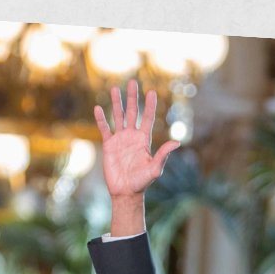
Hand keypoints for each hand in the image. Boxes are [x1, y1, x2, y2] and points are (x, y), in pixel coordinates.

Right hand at [93, 80, 178, 232]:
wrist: (125, 192)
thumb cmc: (142, 182)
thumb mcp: (155, 169)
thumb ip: (164, 154)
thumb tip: (176, 142)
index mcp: (144, 140)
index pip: (148, 118)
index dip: (150, 105)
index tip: (151, 91)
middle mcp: (132, 136)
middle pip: (133, 112)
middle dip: (133, 97)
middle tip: (132, 82)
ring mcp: (120, 139)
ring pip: (118, 116)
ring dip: (116, 103)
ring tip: (114, 89)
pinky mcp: (109, 145)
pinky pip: (104, 129)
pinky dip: (101, 119)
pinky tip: (98, 108)